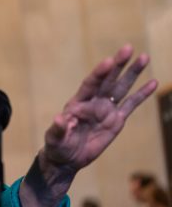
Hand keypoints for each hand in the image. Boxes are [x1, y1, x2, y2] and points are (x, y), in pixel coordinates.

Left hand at [40, 44, 156, 173]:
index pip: (90, 84)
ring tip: (144, 57)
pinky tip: (153, 83)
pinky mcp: (116, 120)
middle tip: (128, 48)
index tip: (108, 61)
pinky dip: (141, 94)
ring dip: (132, 73)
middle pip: (108, 80)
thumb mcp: (55, 139)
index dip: (99, 73)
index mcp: (78, 103)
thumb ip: (58, 129)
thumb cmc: (57, 146)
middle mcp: (93, 102)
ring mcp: (106, 110)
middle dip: (118, 65)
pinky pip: (131, 105)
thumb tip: (59, 118)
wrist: (67, 158)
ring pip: (121, 88)